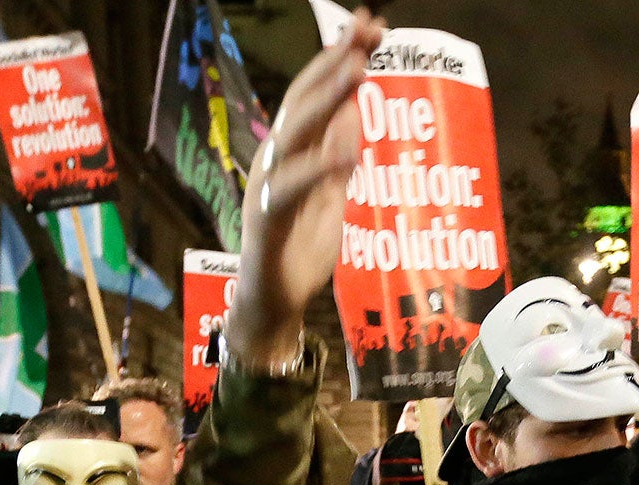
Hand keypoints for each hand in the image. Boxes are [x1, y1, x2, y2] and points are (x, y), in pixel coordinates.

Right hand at [225, 7, 383, 372]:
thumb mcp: (332, 193)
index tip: (372, 24)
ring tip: (358, 72)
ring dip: (326, 99)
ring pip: (293, 133)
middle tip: (366, 29)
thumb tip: (358, 107)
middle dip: (335, 62)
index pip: (317, 93)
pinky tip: (346, 155)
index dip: (340, 57)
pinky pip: (291, 190)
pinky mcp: (266, 221)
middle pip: (303, 100)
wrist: (275, 303)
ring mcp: (267, 187)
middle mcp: (276, 159)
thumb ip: (339, 151)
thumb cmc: (301, 249)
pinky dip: (318, 170)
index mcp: (293, 151)